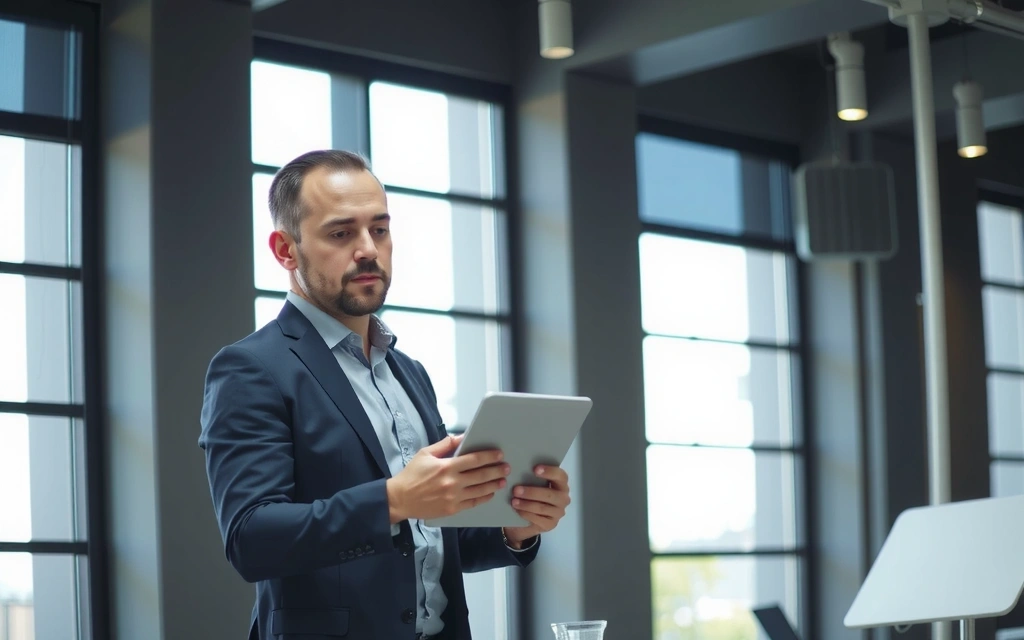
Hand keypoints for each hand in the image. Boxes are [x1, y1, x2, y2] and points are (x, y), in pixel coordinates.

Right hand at [386, 435, 510, 522]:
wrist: (400, 499)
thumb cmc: (412, 474)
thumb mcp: (426, 454)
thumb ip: (445, 445)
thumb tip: (462, 436)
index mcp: (446, 466)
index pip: (474, 460)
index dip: (489, 456)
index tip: (499, 455)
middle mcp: (452, 482)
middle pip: (481, 475)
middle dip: (496, 470)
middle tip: (506, 467)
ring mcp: (453, 497)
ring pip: (480, 490)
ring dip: (493, 484)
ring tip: (502, 480)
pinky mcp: (452, 509)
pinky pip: (473, 503)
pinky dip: (484, 498)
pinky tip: (490, 493)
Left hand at [502, 465, 570, 547]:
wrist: (527, 518)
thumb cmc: (531, 495)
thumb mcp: (533, 484)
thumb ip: (532, 477)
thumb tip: (521, 467)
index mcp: (561, 484)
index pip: (561, 476)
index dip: (549, 472)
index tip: (535, 469)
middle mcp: (563, 499)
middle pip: (550, 495)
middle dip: (532, 492)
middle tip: (516, 490)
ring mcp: (558, 513)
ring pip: (542, 508)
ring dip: (526, 504)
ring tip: (513, 501)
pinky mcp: (550, 524)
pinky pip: (538, 519)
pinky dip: (526, 514)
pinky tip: (517, 510)